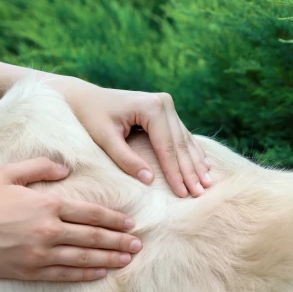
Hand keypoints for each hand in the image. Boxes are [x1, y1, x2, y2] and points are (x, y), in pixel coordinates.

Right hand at [0, 158, 141, 280]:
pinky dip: (85, 274)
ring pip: (83, 257)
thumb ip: (40, 166)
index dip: (113, 218)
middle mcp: (48, 230)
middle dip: (118, 241)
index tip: (130, 223)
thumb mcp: (9, 172)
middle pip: (93, 236)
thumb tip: (66, 168)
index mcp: (46, 204)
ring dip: (108, 259)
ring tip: (127, 260)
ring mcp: (39, 253)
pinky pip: (64, 274)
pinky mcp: (29, 271)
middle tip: (138, 245)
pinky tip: (100, 274)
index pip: (90, 212)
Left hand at [52, 77, 212, 197]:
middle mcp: (163, 103)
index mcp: (151, 107)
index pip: (167, 147)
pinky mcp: (165, 110)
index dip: (175, 173)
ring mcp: (166, 105)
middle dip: (190, 171)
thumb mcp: (104, 139)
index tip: (183, 194)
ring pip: (184, 140)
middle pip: (179, 144)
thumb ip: (125, 159)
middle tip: (201, 193)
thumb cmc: (90, 118)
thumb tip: (149, 180)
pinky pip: (181, 135)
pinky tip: (203, 166)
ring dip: (196, 163)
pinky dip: (191, 152)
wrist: (85, 98)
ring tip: (207, 184)